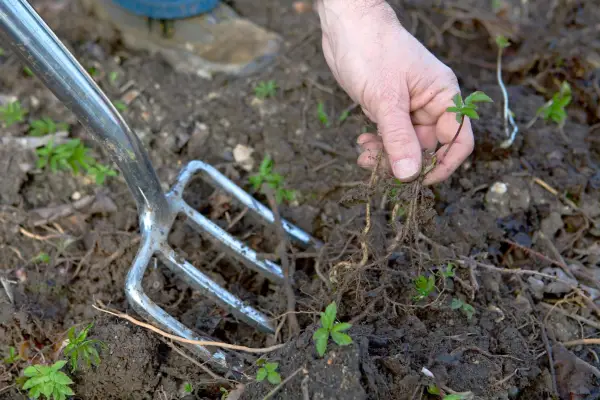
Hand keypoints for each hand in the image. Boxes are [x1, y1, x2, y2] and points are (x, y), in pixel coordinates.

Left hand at [316, 0, 473, 183]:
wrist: (346, 27)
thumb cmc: (372, 50)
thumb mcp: (386, 98)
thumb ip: (398, 138)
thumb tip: (409, 174)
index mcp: (443, 96)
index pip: (458, 140)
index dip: (443, 164)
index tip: (419, 180)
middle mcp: (430, 104)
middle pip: (429, 148)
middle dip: (406, 163)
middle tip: (380, 170)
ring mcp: (408, 107)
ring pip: (406, 146)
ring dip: (387, 156)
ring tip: (364, 156)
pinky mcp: (388, 109)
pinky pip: (389, 137)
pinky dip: (377, 146)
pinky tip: (362, 144)